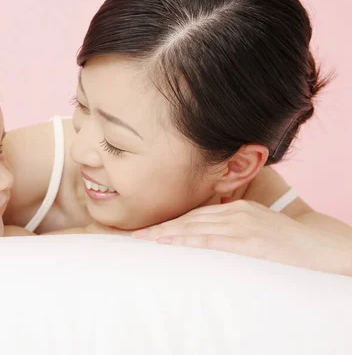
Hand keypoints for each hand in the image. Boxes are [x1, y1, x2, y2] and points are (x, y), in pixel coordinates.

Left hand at [133, 200, 351, 275]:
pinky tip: (169, 242)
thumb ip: (231, 229)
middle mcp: (234, 212)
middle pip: (188, 219)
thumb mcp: (256, 228)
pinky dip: (185, 240)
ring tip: (143, 239)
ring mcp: (241, 224)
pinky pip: (209, 239)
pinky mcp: (248, 240)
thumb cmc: (286, 243)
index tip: (148, 229)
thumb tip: (205, 240)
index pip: (194, 215)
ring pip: (194, 227)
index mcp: (235, 208)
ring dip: (166, 233)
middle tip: (135, 234)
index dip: (169, 222)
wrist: (321, 247)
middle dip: (160, 227)